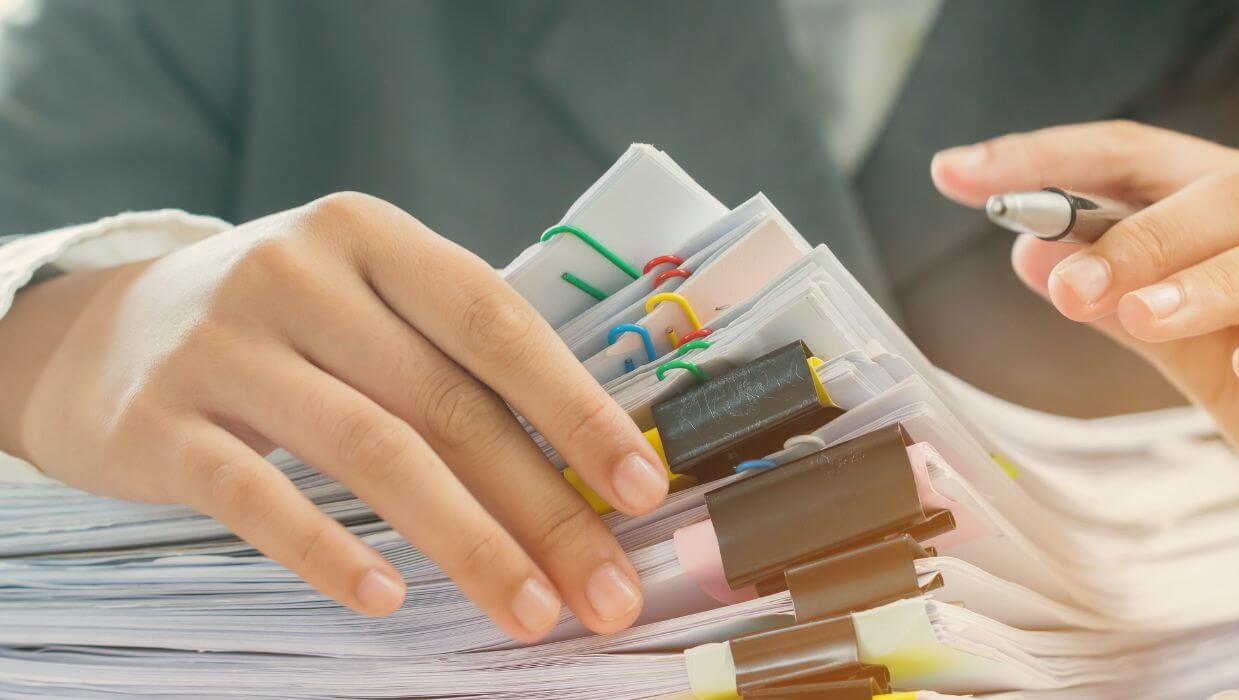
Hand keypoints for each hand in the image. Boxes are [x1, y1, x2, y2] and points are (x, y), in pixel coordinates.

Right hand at [0, 193, 668, 639]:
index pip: (494, 321)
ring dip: (466, 542)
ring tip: (527, 611)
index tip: (642, 487)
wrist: (99, 335)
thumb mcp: (359, 299)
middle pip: (448, 401)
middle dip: (542, 506)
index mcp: (370, 236)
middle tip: (605, 589)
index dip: (577, 406)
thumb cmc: (279, 327)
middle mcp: (299, 274)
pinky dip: (329, 552)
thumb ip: (450, 357)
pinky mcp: (160, 422)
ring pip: (371, 451)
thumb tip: (583, 467)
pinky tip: (387, 600)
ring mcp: (224, 345)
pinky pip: (257, 497)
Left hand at [932, 121, 1238, 515]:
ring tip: (1139, 317)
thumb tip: (1033, 256)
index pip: (1133, 161)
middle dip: (1130, 234)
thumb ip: (1128, 309)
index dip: (1045, 159)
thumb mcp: (1201, 360)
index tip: (957, 172)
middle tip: (1065, 284)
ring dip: (1201, 279)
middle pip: (1218, 188)